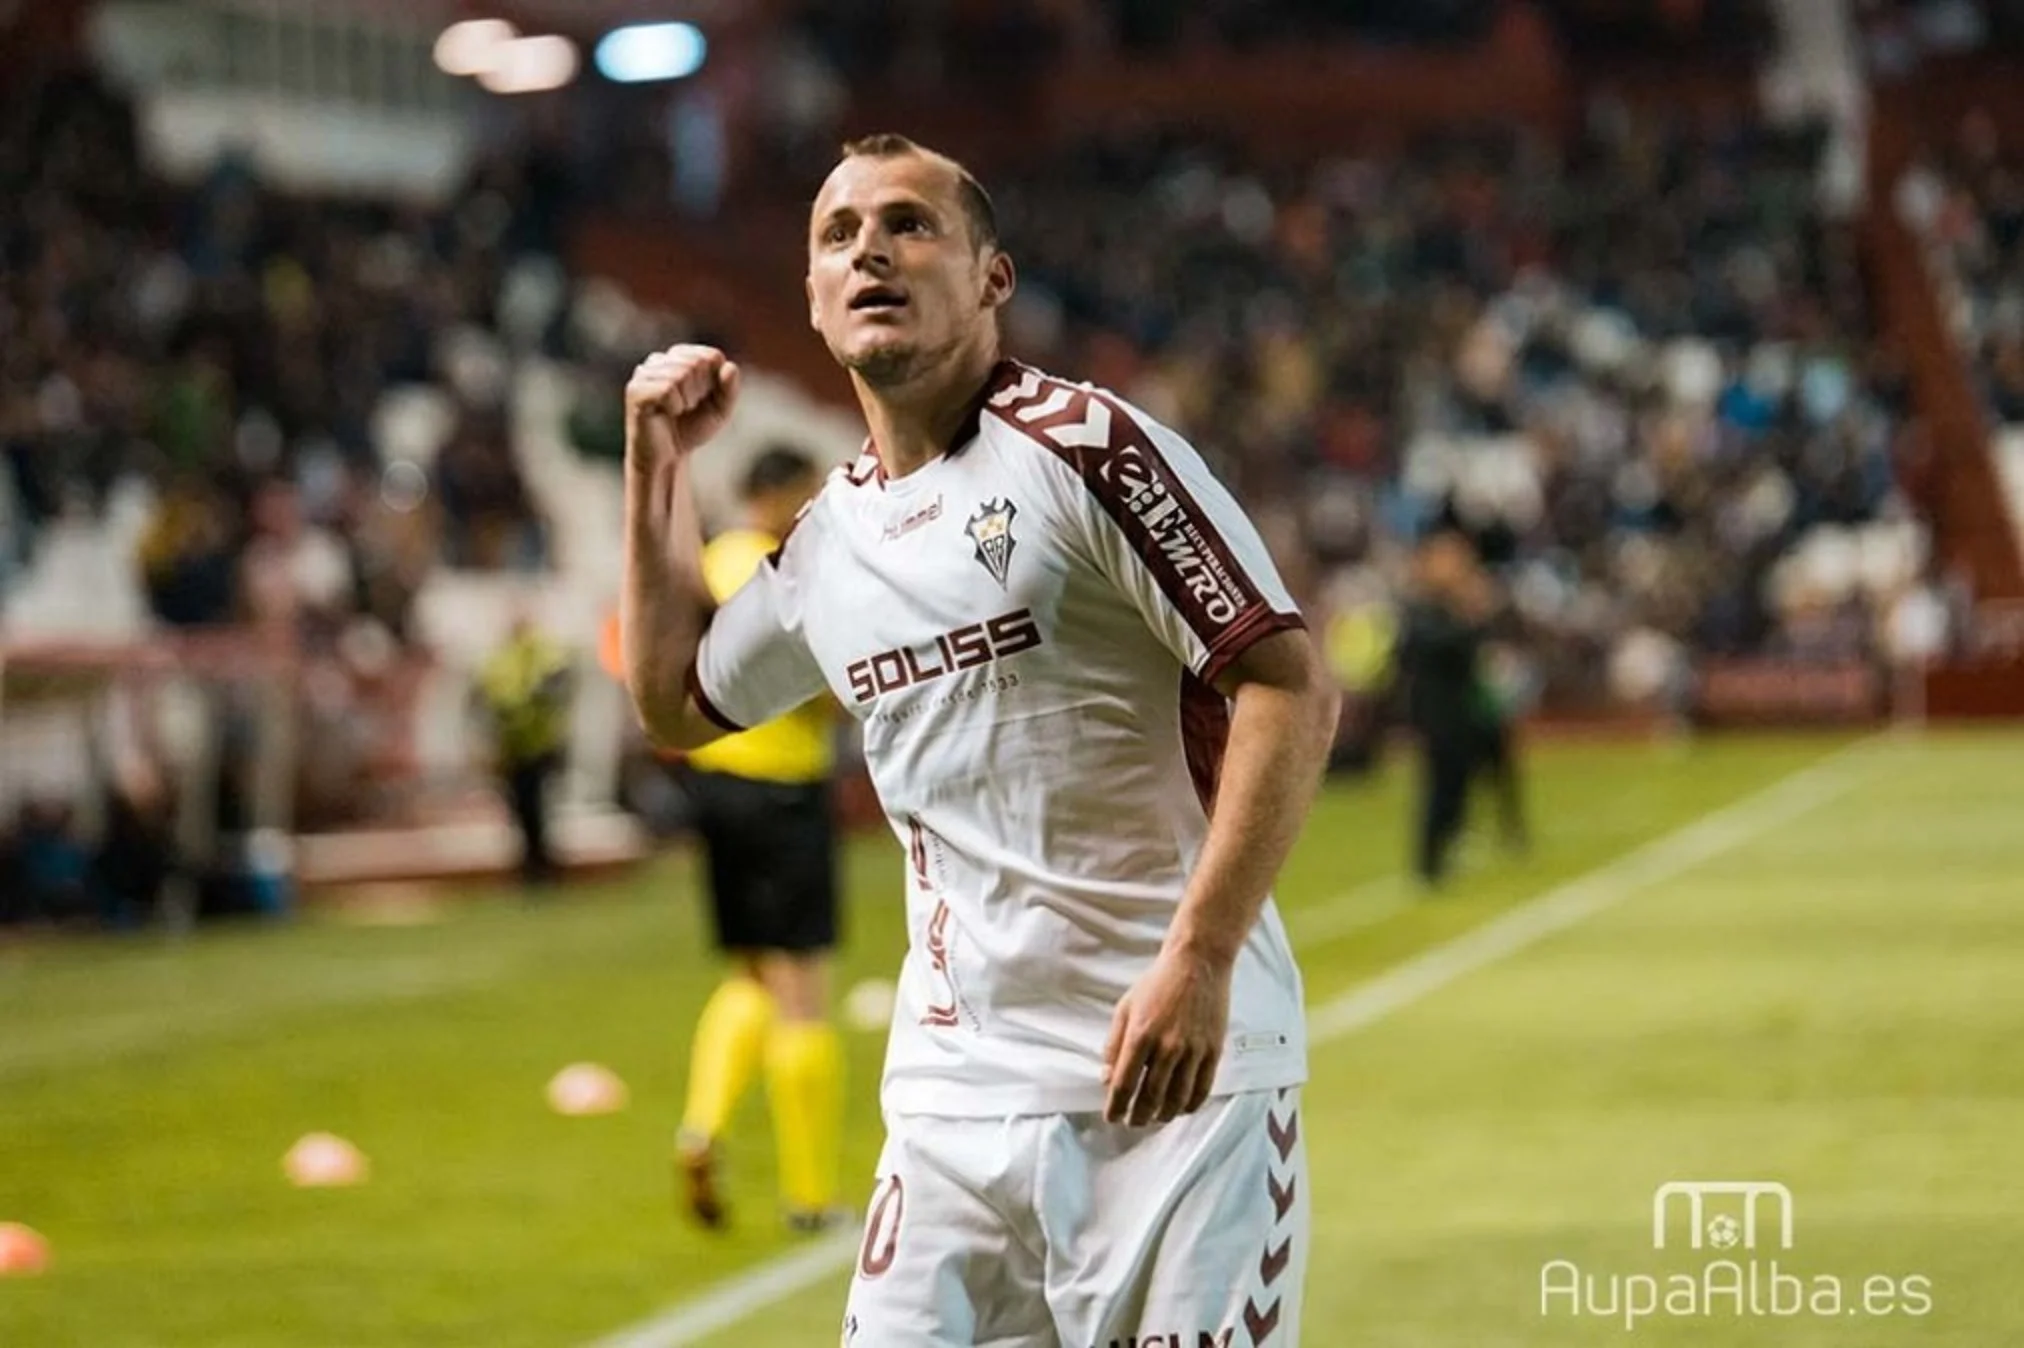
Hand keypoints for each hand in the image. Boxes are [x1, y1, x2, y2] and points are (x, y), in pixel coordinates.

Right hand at [625, 344, 740, 472]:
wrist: (667, 458)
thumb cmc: (691, 429)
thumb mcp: (720, 410)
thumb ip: (730, 388)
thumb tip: (730, 366)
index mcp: (679, 357)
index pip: (711, 356)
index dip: (714, 383)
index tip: (702, 399)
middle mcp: (659, 360)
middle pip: (696, 363)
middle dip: (700, 392)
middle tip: (688, 408)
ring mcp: (645, 373)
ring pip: (681, 374)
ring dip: (687, 400)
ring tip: (677, 411)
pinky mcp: (635, 389)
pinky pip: (667, 389)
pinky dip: (674, 406)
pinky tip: (666, 413)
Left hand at [1102, 945, 1231, 1125]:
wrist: (1198, 964)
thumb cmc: (1157, 983)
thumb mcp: (1125, 1008)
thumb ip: (1114, 1044)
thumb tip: (1105, 1078)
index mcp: (1141, 1035)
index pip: (1124, 1084)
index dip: (1116, 1107)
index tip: (1112, 1117)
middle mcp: (1167, 1047)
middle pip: (1150, 1097)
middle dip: (1138, 1117)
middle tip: (1133, 1122)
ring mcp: (1193, 1051)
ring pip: (1177, 1098)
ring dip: (1163, 1115)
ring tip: (1154, 1118)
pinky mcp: (1213, 1051)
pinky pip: (1202, 1089)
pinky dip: (1190, 1105)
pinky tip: (1181, 1109)